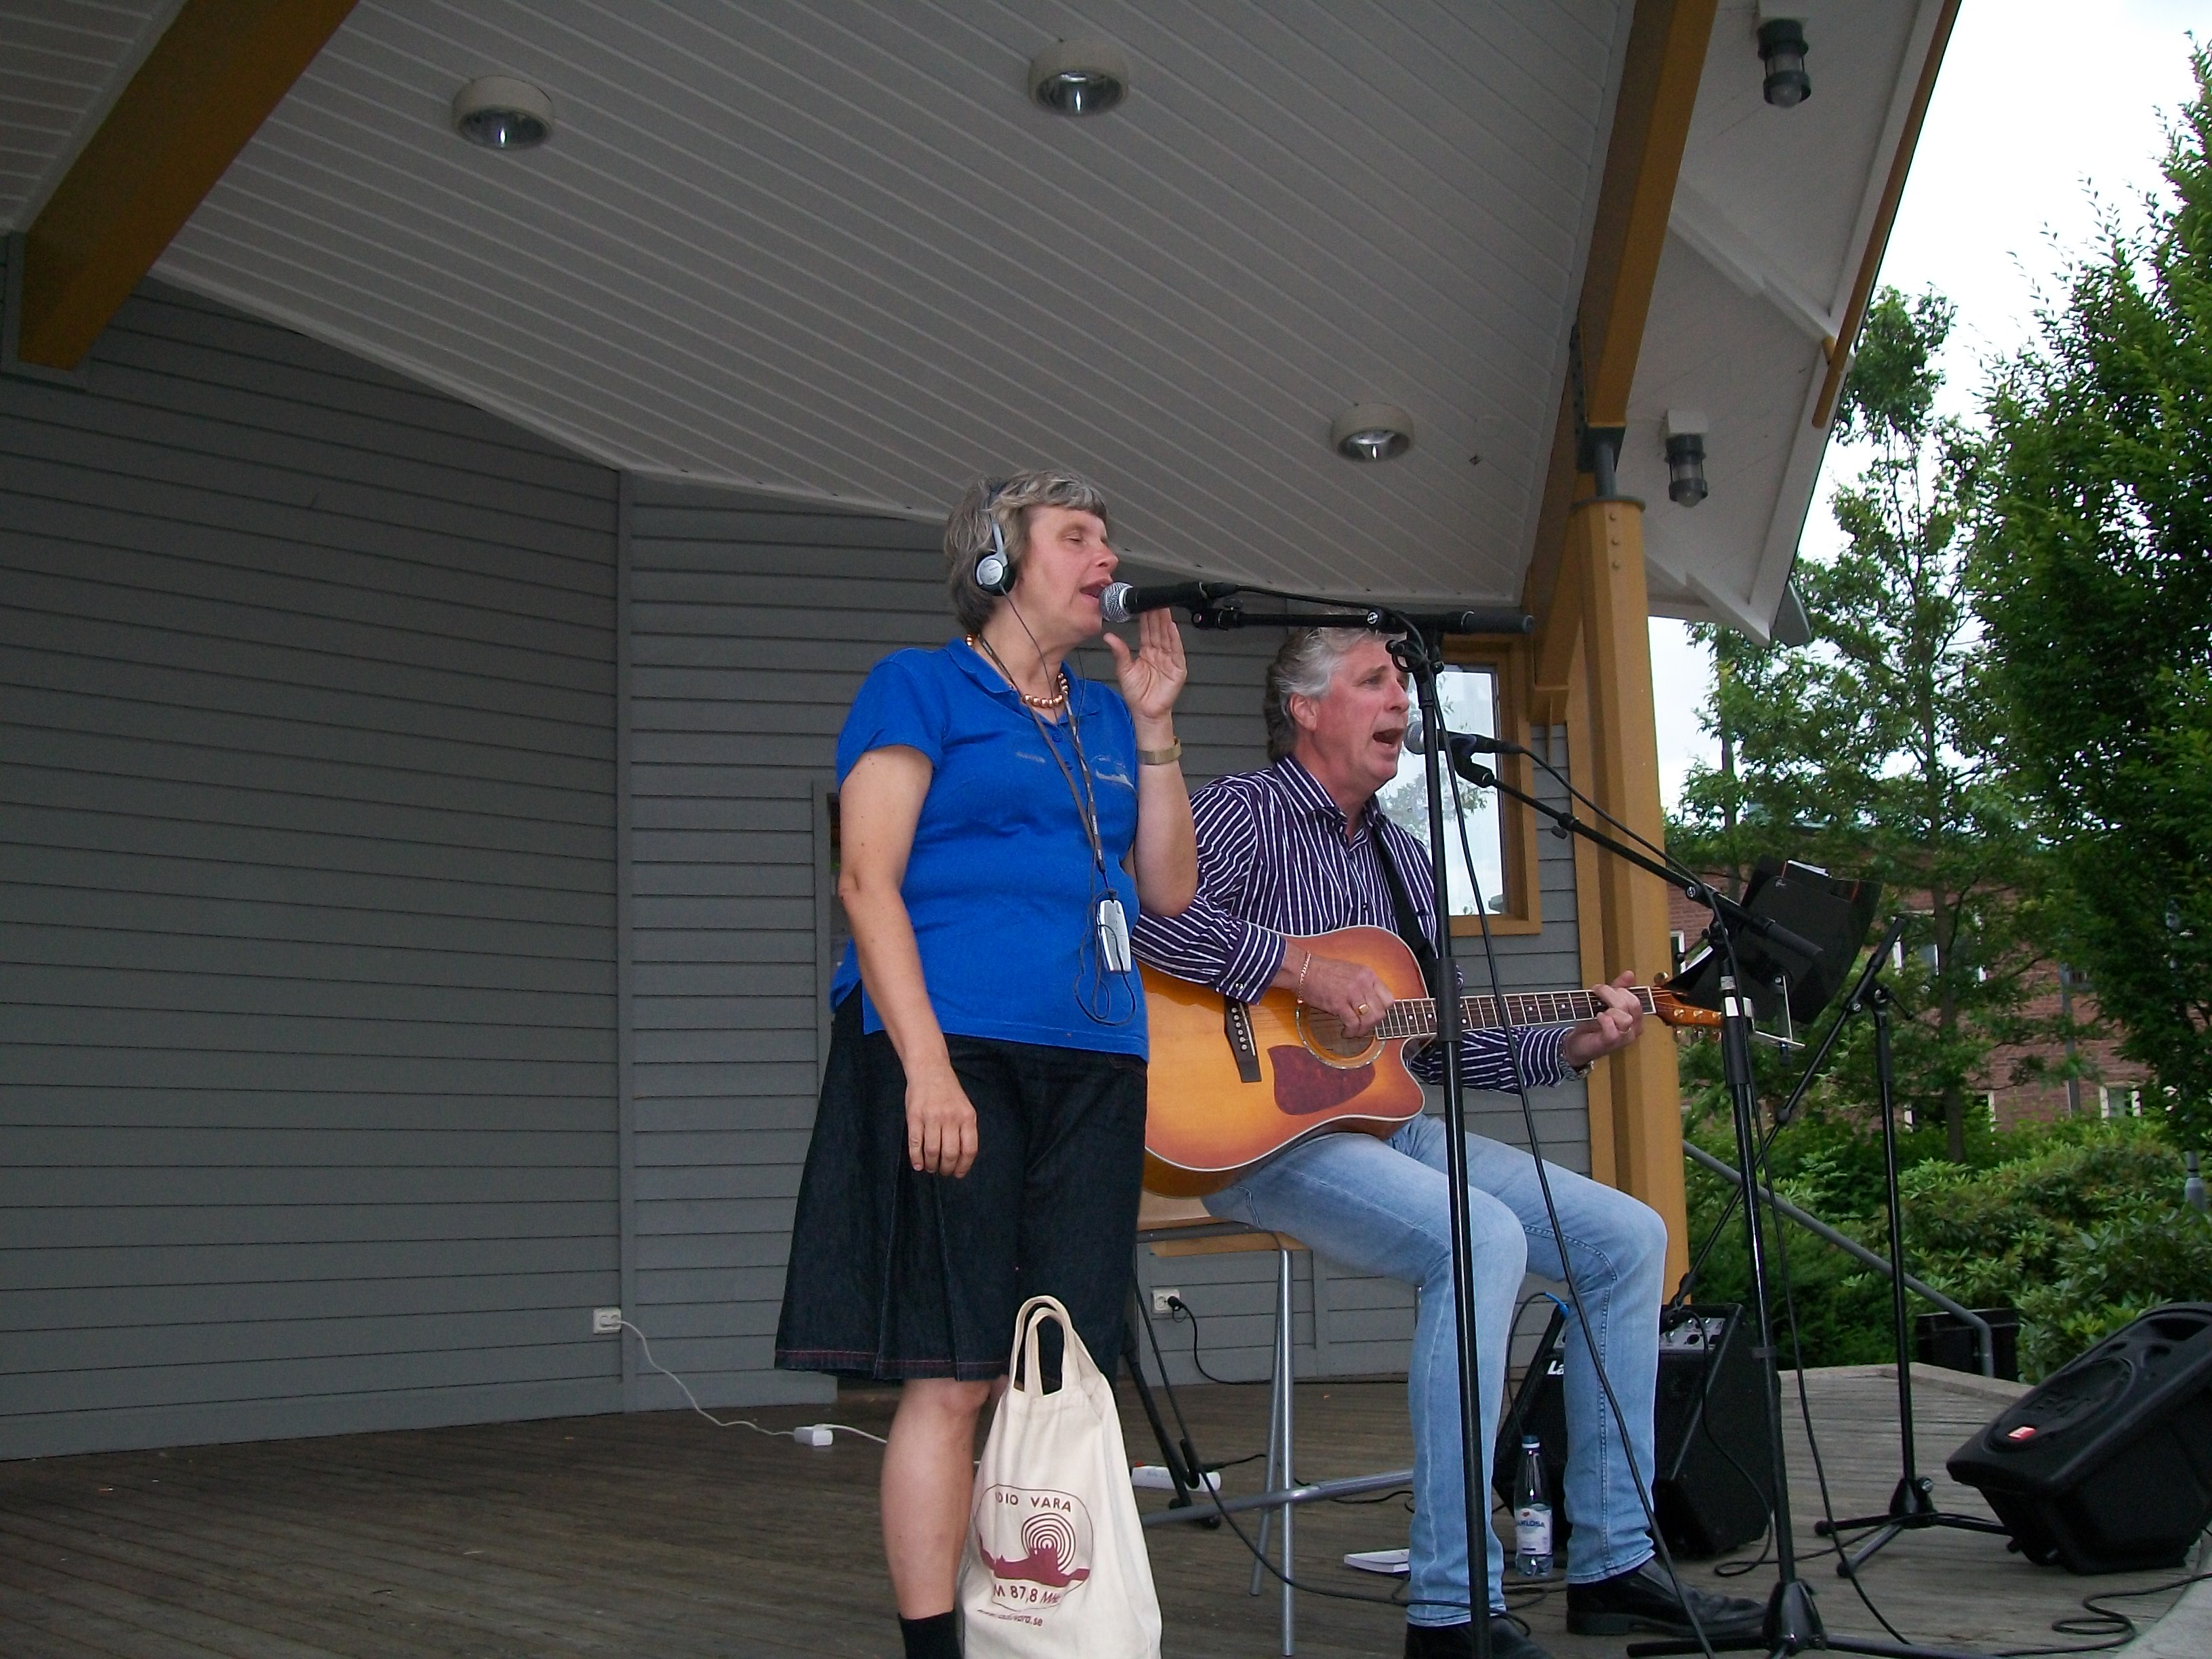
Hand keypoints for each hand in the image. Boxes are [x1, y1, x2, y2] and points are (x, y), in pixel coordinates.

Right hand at [905, 1064, 978, 1176]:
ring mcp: (932, 1117)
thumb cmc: (948, 1091)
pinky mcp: (914, 1117)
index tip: (958, 1174)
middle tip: (942, 1171)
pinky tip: (918, 1164)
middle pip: (950, 1154)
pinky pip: (915, 1143)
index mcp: (967, 1117)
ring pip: (932, 1151)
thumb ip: (964, 1129)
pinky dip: (916, 1158)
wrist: (929, 1070)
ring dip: (931, 1164)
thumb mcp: (964, 1108)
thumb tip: (961, 1158)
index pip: (969, 1149)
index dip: (963, 1166)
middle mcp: (951, 1118)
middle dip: (946, 1169)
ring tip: (930, 1167)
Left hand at [1102, 608, 1186, 730]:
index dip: (1146, 618)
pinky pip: (1177, 651)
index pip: (1147, 631)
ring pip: (1167, 637)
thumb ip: (1119, 652)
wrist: (1145, 713)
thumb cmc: (1137, 695)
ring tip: (1163, 608)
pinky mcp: (1177, 669)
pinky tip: (1172, 628)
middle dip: (1156, 616)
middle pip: (1158, 631)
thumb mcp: (1124, 670)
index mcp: (1147, 652)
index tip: (1142, 605)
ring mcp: (1169, 660)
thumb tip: (1109, 636)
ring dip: (1166, 623)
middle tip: (1154, 600)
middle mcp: (1159, 654)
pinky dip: (1175, 639)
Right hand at [1298, 952, 1395, 1039]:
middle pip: (1381, 1012)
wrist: (1303, 970)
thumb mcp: (1350, 971)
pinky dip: (1351, 1032)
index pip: (1388, 998)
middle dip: (1373, 1023)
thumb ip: (1363, 985)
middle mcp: (1363, 983)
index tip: (1375, 1015)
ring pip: (1369, 1019)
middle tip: (1364, 1026)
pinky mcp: (1339, 1003)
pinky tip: (1346, 1032)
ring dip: (1363, 1030)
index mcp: (1367, 974)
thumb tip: (1369, 1003)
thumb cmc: (1322, 971)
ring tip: (1355, 1031)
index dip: (1383, 1011)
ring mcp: (1352, 993)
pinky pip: (1353, 1023)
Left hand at [1561, 972, 1645, 1070]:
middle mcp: (1634, 1029)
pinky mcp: (1611, 1043)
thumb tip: (1629, 974)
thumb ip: (1618, 988)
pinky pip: (1614, 1030)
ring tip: (1597, 1010)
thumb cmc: (1593, 1024)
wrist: (1577, 1043)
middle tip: (1597, 992)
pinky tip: (1598, 1017)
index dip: (1620, 990)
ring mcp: (1624, 1038)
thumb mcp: (1605, 1002)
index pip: (1635, 999)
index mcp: (1636, 1018)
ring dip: (1609, 1008)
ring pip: (1625, 1018)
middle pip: (1632, 1004)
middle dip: (1612, 994)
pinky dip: (1605, 1020)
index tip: (1603, 988)